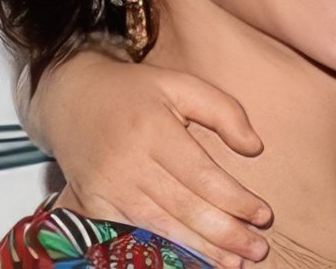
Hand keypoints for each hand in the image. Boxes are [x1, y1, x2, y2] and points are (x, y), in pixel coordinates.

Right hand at [31, 47, 272, 265]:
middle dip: (224, 233)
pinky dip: (162, 249)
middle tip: (257, 250)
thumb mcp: (182, 84)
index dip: (234, 200)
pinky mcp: (93, 205)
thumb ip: (223, 111)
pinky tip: (190, 260)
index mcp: (153, 130)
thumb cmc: (136, 92)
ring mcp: (107, 188)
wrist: (72, 100)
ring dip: (199, 249)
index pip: (202, 175)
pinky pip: (132, 234)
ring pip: (160, 227)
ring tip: (232, 263)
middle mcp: (128, 163)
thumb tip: (254, 148)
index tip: (263, 215)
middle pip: (183, 207)